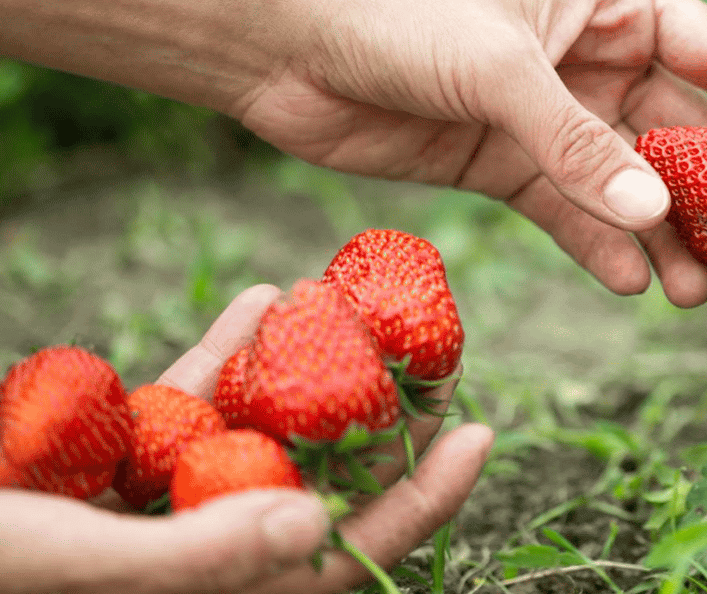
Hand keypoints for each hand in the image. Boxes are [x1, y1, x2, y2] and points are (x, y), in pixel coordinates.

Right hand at [0, 286, 493, 593]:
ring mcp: (154, 505)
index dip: (419, 502)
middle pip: (314, 485)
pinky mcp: (107, 462)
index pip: (341, 557)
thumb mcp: (67, 558)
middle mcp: (194, 553)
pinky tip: (260, 300)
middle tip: (431, 347)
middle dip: (373, 418)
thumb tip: (315, 531)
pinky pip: (183, 408)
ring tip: (352, 308)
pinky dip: (220, 356)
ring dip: (304, 373)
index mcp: (209, 593)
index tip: (480, 430)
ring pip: (255, 436)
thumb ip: (192, 559)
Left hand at [236, 0, 706, 307]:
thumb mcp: (500, 68)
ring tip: (700, 291)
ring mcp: (556, 117)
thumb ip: (577, 144)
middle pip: (686, 132)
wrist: (282, 44)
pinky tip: (636, 285)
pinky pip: (575, 213)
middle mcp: (597, 59)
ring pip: (634, 185)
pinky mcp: (511, 166)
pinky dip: (605, 248)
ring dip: (669, 237)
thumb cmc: (395, 13)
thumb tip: (657, 218)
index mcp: (614, 2)